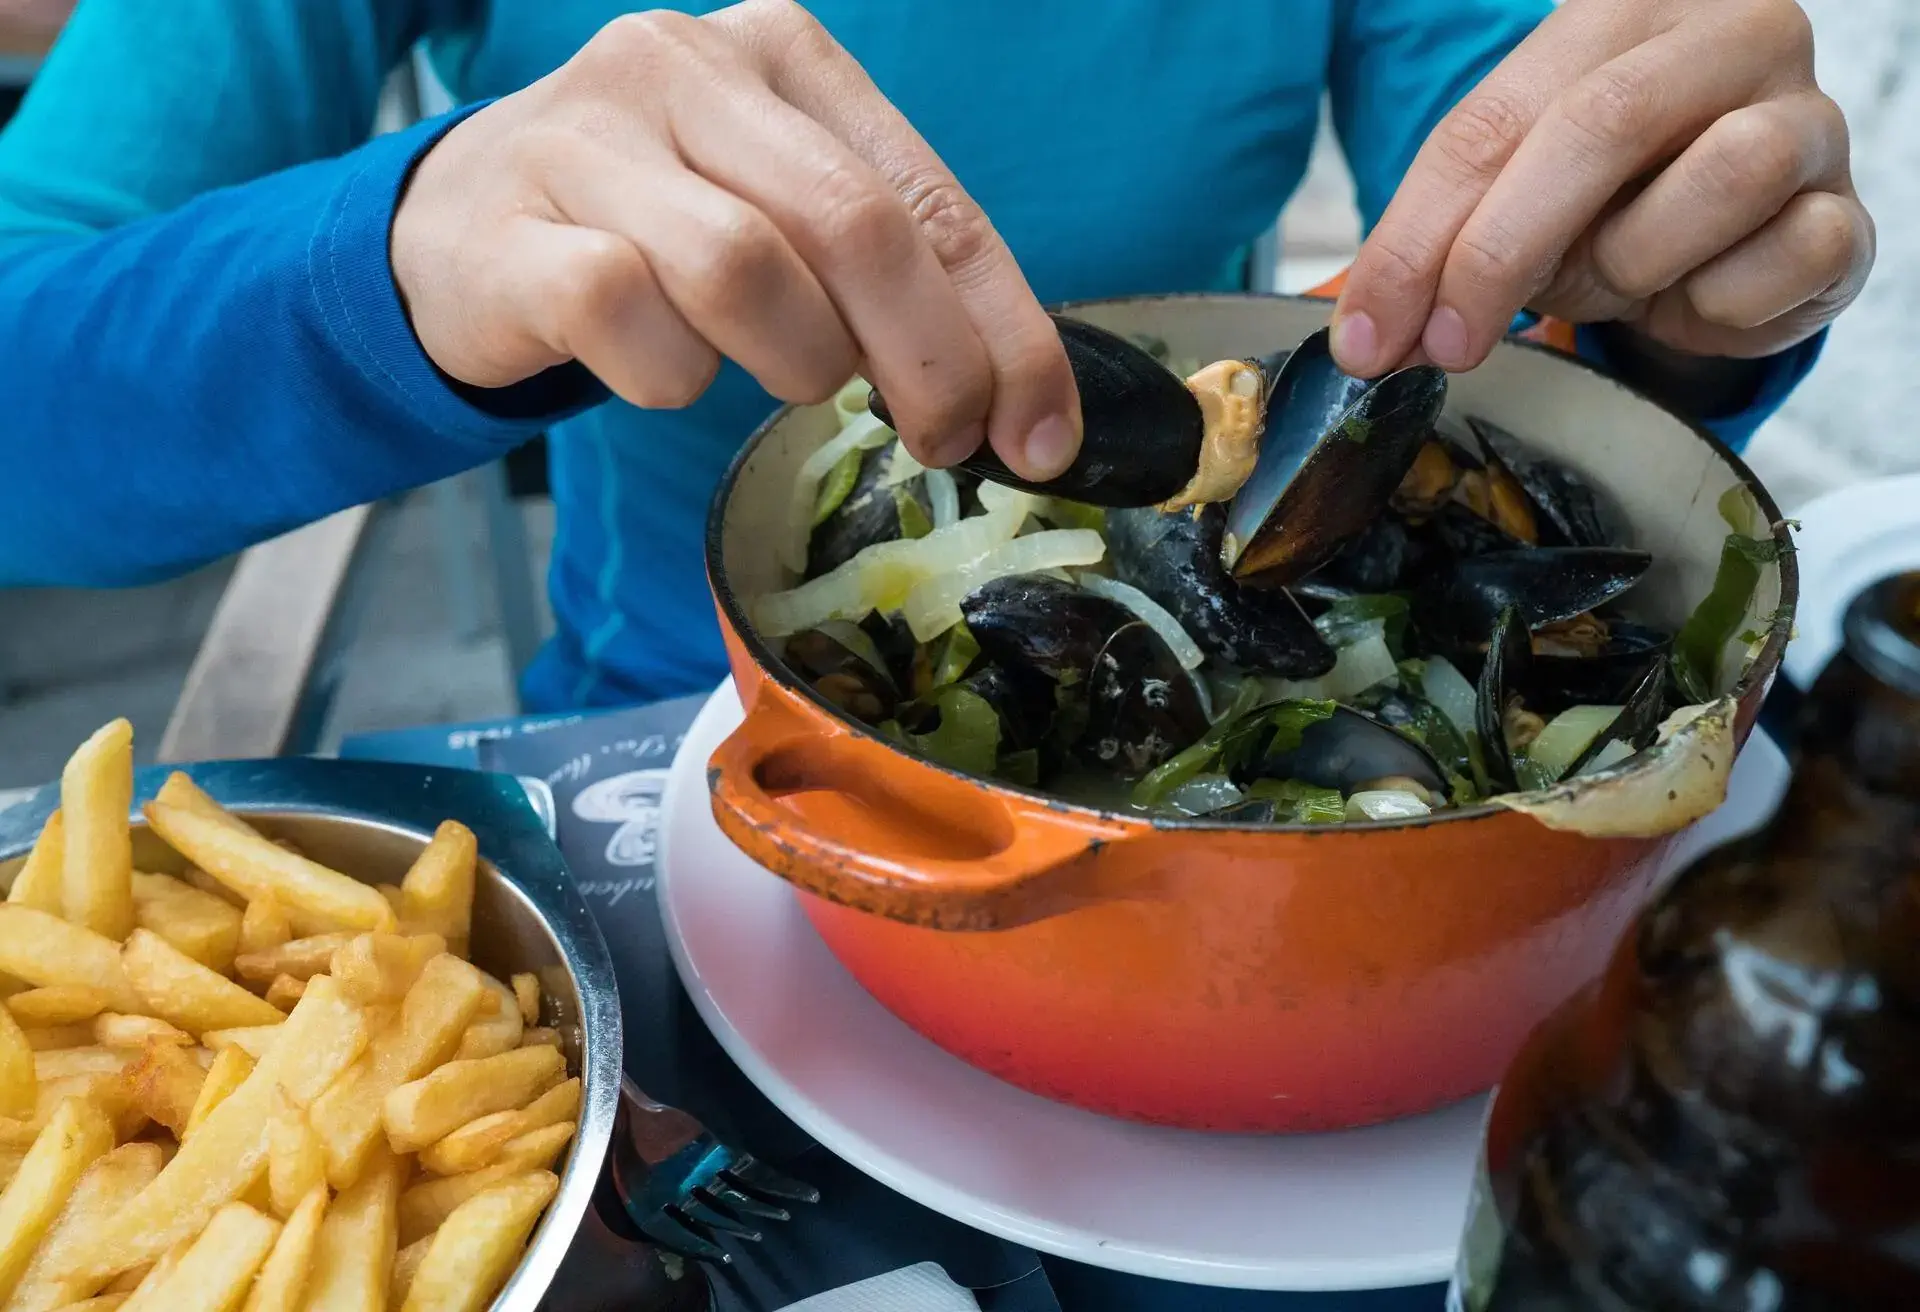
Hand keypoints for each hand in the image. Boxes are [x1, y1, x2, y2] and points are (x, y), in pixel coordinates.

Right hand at [390, 0, 1077, 478]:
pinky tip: (660, 365)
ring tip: (774, 370)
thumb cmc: (658, 227)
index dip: (1004, 330)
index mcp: (783, 55)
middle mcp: (685, 65)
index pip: (930, 198)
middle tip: (943, 444)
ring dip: (788, 361)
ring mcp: (586, 136)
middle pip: (853, 226)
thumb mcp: (786, 217)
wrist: (463, 224)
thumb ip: (893, 280)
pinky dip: (666, 374)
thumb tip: (1021, 413)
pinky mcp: (509, 225)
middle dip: (926, 362)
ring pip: (742, 271)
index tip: (1041, 438)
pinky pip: (624, 318)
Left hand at [1330, 0, 1874, 377]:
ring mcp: (1807, 116)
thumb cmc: (1608, 203)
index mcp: (1620, 10)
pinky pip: (1783, 260)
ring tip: (1618, 278)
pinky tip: (1700, 295)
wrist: (1724, 245)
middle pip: (1602, 124)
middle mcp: (1730, 35)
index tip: (1368, 336)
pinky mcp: (1849, 211)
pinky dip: (1717, 304)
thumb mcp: (1506, 206)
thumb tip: (1367, 340)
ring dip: (1635, 261)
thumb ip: (1436, 253)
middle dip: (1501, 253)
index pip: (1491, 118)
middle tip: (1449, 344)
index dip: (1416, 237)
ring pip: (1722, 176)